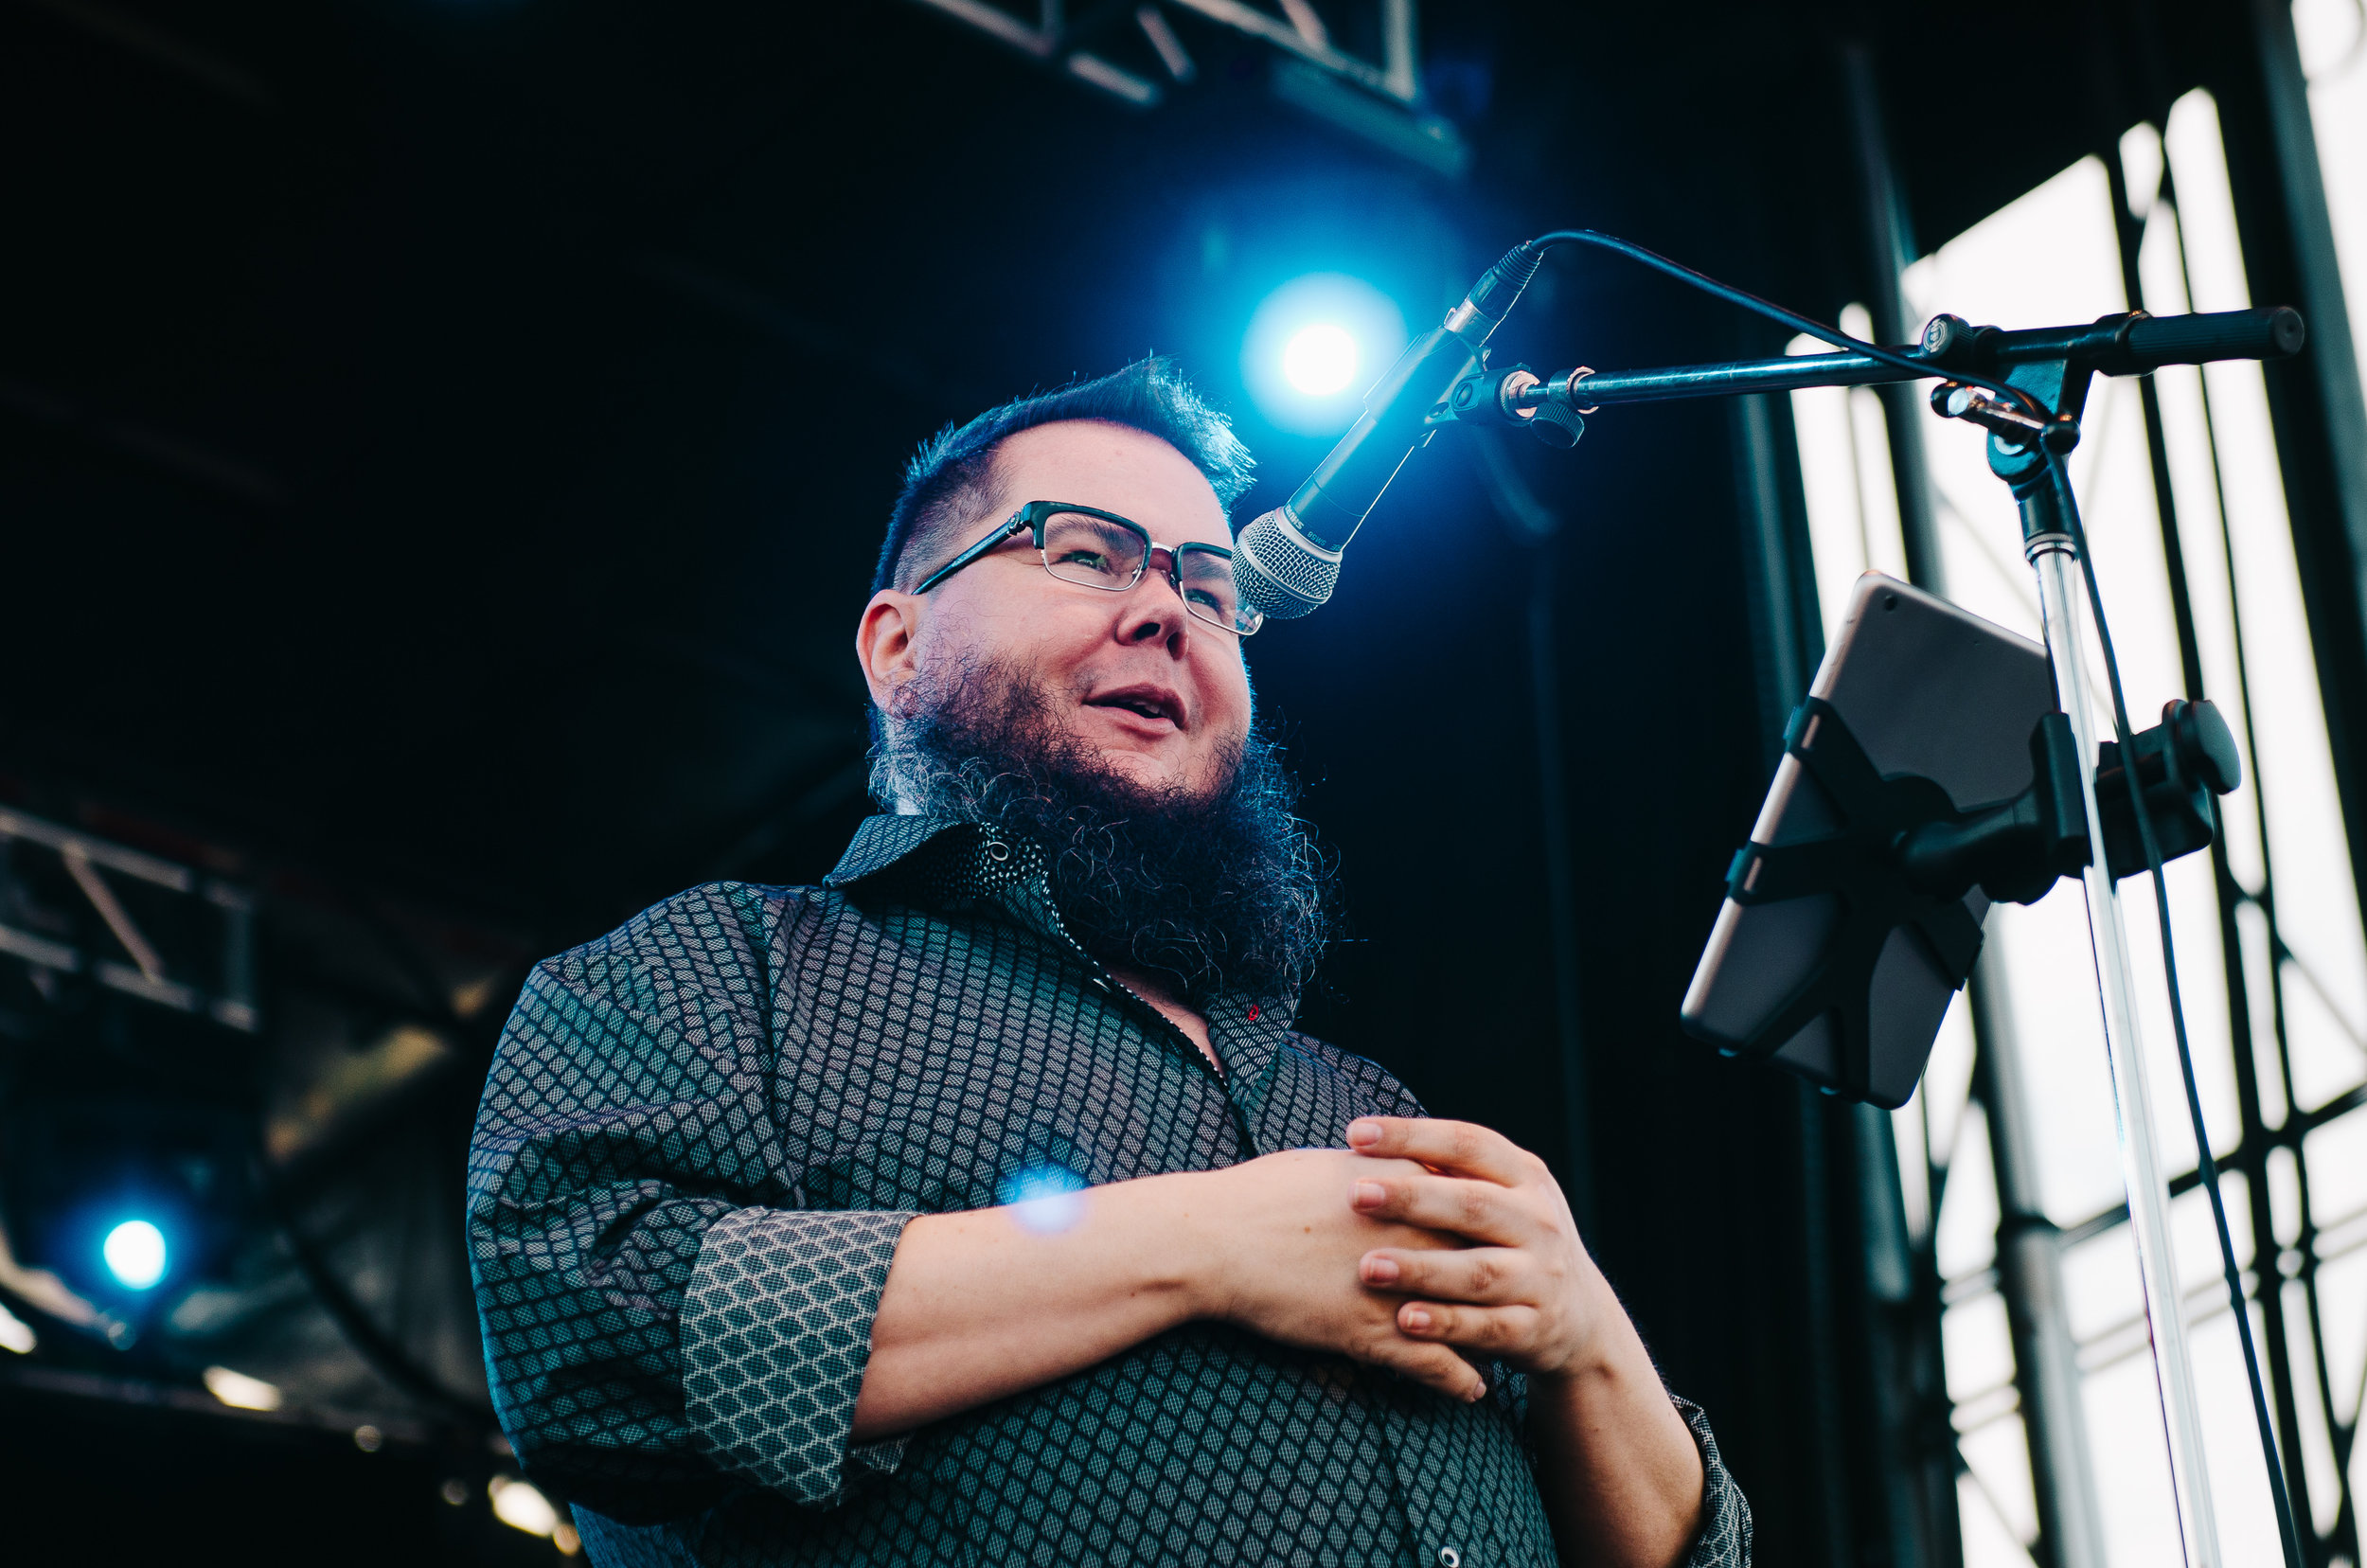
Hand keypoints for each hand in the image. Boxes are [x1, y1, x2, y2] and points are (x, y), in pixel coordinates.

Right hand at [1195, 1148, 1488, 1401]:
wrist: (1212, 1240)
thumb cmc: (1261, 1195)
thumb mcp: (1330, 1164)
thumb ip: (1379, 1164)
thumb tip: (1401, 1158)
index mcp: (1399, 1187)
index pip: (1471, 1205)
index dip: (1495, 1225)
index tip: (1510, 1239)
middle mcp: (1407, 1235)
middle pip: (1482, 1260)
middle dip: (1507, 1280)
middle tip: (1526, 1295)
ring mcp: (1392, 1287)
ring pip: (1467, 1319)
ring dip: (1493, 1337)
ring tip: (1509, 1349)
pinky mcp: (1368, 1332)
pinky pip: (1431, 1363)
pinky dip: (1459, 1379)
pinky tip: (1474, 1390)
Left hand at [1344, 1117, 1611, 1377]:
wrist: (1580, 1316)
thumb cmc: (1513, 1239)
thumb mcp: (1502, 1196)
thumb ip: (1450, 1172)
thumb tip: (1367, 1141)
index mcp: (1525, 1177)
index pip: (1468, 1144)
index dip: (1413, 1136)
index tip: (1356, 1133)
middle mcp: (1538, 1222)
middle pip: (1473, 1204)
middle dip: (1411, 1198)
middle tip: (1355, 1194)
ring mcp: (1539, 1277)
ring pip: (1477, 1271)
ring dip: (1421, 1269)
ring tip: (1369, 1267)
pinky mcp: (1533, 1328)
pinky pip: (1486, 1327)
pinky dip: (1446, 1323)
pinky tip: (1404, 1319)